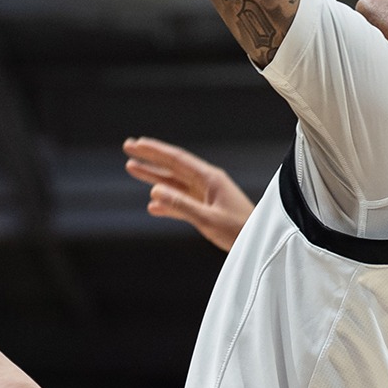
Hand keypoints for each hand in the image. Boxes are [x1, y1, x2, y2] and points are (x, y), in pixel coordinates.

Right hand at [123, 136, 254, 250]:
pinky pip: (181, 201)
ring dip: (153, 176)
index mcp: (209, 178)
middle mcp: (207, 182)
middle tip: (128, 147)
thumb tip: (155, 192)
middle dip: (150, 157)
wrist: (259, 243)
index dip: (154, 151)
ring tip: (132, 168)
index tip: (136, 144)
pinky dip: (166, 202)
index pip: (177, 159)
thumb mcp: (208, 219)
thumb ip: (181, 206)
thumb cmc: (239, 230)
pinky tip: (152, 206)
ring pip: (174, 183)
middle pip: (173, 166)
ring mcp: (206, 195)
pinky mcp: (206, 208)